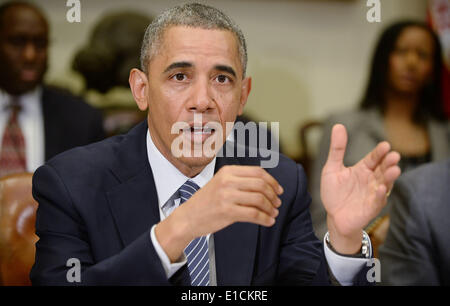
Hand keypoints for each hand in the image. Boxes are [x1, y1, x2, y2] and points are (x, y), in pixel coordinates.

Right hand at [155, 165, 283, 261]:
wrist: (188, 217)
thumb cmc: (207, 202)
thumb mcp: (221, 183)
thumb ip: (240, 180)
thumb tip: (267, 185)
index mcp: (228, 171)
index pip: (258, 172)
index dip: (272, 181)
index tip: (279, 190)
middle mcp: (227, 181)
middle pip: (261, 185)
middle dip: (273, 195)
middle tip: (277, 203)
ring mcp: (226, 196)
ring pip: (259, 199)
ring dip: (270, 208)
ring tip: (273, 213)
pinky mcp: (226, 211)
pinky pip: (253, 214)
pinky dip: (264, 218)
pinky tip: (268, 221)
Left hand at [321, 124, 400, 253]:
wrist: (333, 216)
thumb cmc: (334, 192)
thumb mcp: (332, 168)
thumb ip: (337, 149)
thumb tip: (338, 125)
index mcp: (363, 169)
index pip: (374, 158)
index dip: (379, 152)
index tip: (385, 145)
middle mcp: (371, 180)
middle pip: (383, 169)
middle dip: (389, 163)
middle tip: (395, 155)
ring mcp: (373, 194)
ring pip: (385, 184)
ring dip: (390, 177)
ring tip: (394, 170)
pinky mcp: (371, 208)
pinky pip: (377, 201)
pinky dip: (380, 195)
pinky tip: (381, 188)